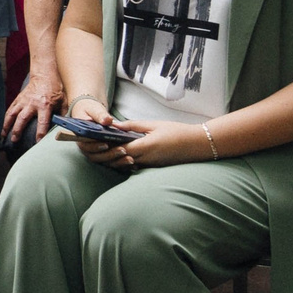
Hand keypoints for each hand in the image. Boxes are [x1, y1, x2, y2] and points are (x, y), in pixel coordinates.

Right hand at [4, 72, 63, 143]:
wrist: (44, 75)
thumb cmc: (55, 89)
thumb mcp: (63, 102)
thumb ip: (62, 114)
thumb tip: (64, 126)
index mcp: (45, 105)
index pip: (43, 122)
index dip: (40, 133)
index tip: (37, 142)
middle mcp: (32, 104)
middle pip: (23, 119)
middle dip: (17, 130)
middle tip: (14, 140)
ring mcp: (24, 101)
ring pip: (13, 114)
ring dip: (7, 124)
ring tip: (3, 134)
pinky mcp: (19, 99)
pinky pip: (10, 109)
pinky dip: (6, 117)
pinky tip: (3, 125)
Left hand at [68, 117, 203, 170]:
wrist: (198, 144)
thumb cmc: (177, 132)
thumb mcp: (154, 125)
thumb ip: (133, 125)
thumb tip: (114, 125)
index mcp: (145, 147)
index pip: (118, 149)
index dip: (106, 146)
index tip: (95, 139)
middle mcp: (145, 159)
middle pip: (119, 159)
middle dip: (106, 153)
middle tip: (94, 145)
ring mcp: (150, 165)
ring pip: (125, 164)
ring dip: (115, 158)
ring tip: (103, 149)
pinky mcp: (153, 167)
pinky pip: (135, 166)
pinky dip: (125, 161)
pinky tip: (120, 154)